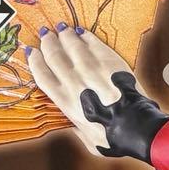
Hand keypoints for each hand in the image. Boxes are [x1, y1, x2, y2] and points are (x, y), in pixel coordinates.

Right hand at [27, 23, 159, 157]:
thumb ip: (79, 129)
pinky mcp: (109, 62)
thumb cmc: (114, 139)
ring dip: (65, 34)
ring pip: (72, 44)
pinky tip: (82, 32)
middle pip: (54, 55)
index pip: (42, 74)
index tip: (32, 51)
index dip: (35, 60)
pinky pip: (93, 43)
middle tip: (45, 33)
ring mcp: (91, 69)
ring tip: (62, 28)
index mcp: (64, 101)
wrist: (136, 127)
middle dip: (48, 41)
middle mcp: (73, 81)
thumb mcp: (89, 141)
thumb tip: (77, 127)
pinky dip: (86, 36)